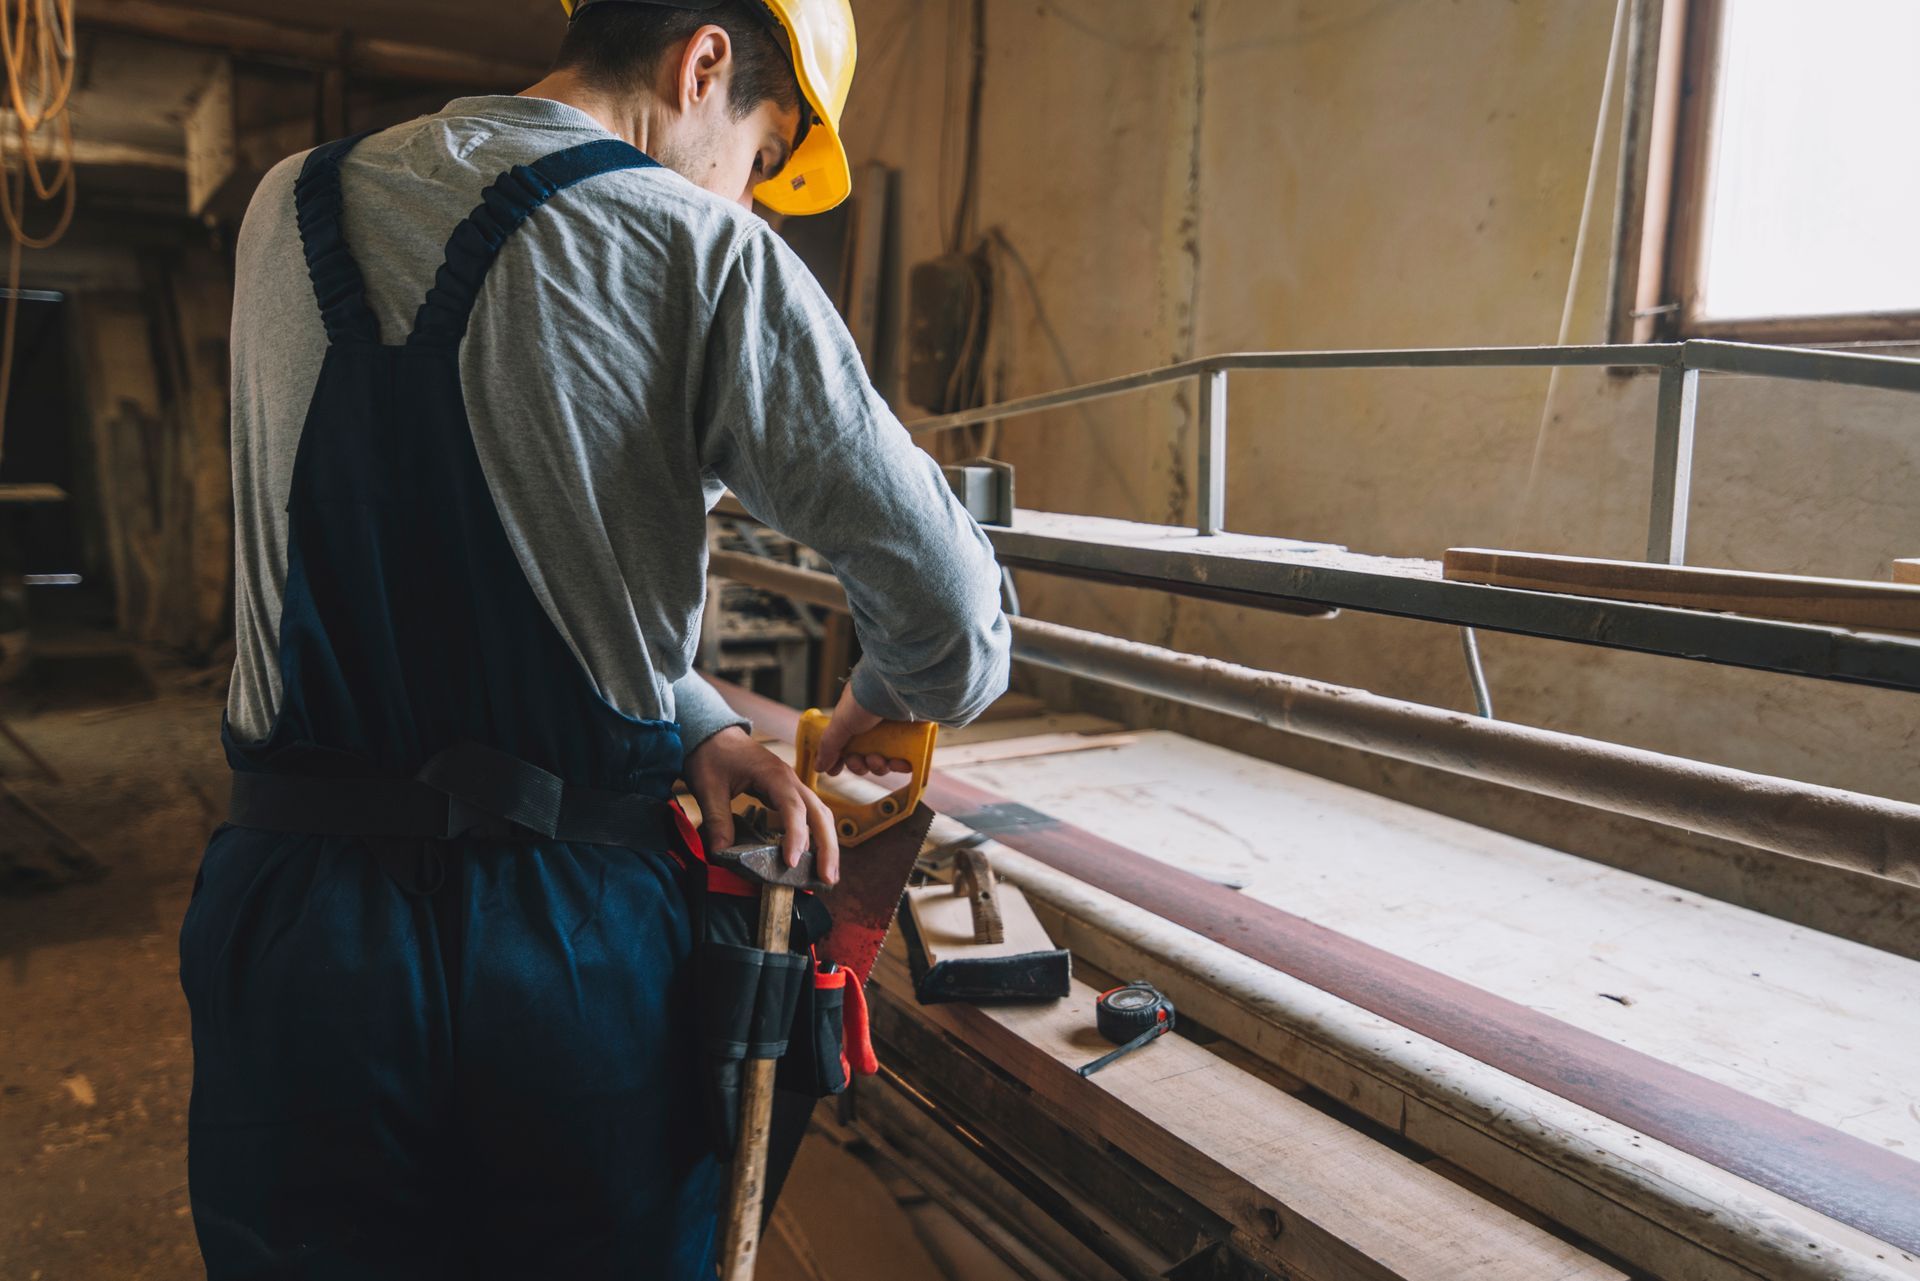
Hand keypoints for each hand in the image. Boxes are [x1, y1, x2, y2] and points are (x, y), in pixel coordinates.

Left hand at [684, 726, 840, 883]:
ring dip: (828, 844)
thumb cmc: (711, 754)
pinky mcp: (787, 792)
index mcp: (774, 775)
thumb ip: (717, 820)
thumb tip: (722, 855)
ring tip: (828, 875)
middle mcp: (791, 780)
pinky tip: (815, 857)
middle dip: (827, 847)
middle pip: (820, 814)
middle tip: (827, 879)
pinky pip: (810, 814)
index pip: (794, 809)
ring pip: (821, 815)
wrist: (712, 732)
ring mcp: (792, 785)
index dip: (796, 837)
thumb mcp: (708, 787)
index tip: (791, 862)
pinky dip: (817, 835)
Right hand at [815, 681, 914, 777]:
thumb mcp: (841, 722)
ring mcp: (895, 731)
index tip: (836, 771)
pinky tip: (900, 763)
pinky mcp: (913, 737)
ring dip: (878, 767)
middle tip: (859, 761)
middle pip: (865, 757)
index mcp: (855, 719)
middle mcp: (874, 725)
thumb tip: (819, 767)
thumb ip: (829, 746)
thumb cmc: (866, 698)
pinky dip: (901, 766)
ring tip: (879, 760)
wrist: (898, 687)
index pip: (846, 746)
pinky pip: (906, 759)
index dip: (842, 760)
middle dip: (860, 765)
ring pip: (884, 761)